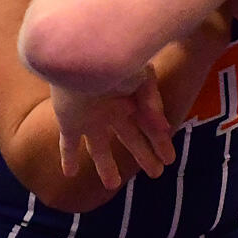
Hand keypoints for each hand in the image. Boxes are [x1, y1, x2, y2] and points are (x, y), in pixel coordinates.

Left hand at [51, 66, 175, 189]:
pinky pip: (69, 145)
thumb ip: (152, 101)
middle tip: (156, 174)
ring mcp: (91, 118)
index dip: (159, 143)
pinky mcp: (70, 123)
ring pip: (99, 148)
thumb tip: (163, 128)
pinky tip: (69, 173)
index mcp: (130, 99)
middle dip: (143, 156)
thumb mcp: (143, 77)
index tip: (169, 159)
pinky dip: (69, 158)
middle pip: (130, 140)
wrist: (80, 51)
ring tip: (112, 185)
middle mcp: (111, 111)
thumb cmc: (115, 59)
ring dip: (105, 166)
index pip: (149, 127)